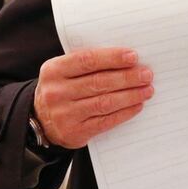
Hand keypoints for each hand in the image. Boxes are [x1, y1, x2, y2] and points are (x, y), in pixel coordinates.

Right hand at [33, 47, 153, 148]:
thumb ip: (87, 64)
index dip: (112, 58)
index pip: (87, 60)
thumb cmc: (62, 89)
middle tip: (147, 75)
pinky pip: (105, 121)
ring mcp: (65, 114)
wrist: (40, 121)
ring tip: (147, 90)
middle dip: (127, 78)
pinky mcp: (75, 132)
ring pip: (104, 102)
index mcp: (54, 70)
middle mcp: (57, 92)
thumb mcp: (64, 72)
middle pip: (99, 82)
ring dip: (130, 95)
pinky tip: (137, 105)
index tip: (133, 57)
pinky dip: (124, 113)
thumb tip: (127, 60)